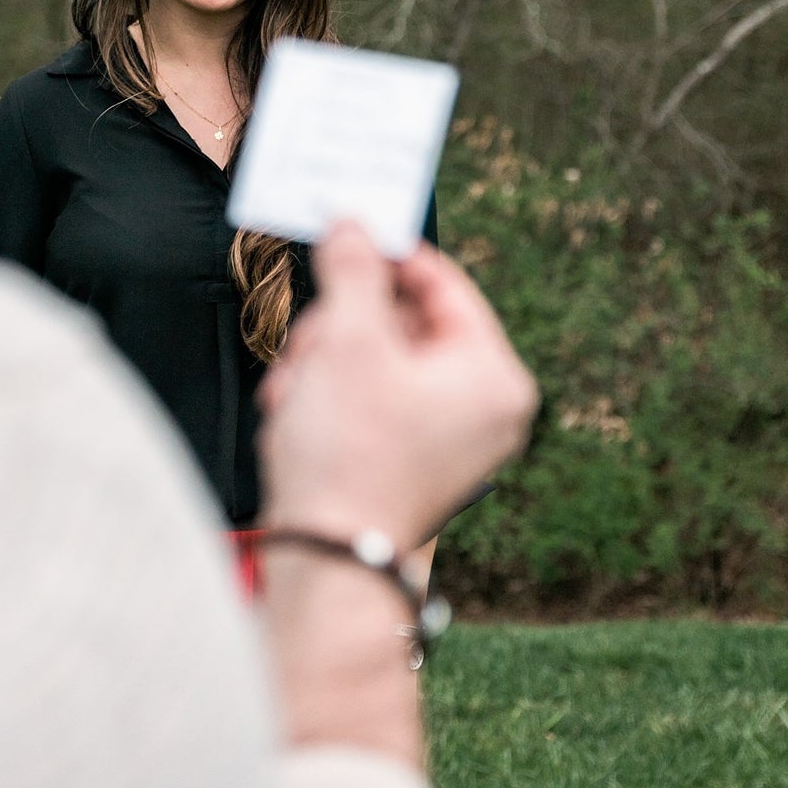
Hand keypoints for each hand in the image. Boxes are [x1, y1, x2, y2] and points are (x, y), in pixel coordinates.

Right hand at [258, 223, 537, 550]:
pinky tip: (295, 413)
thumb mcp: (348, 339)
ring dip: (322, 362)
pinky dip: (326, 397)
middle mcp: (484, 410)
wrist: (323, 563)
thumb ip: (352, 268)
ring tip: (295, 388)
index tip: (344, 233)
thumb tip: (351, 223)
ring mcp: (448, 442)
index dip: (388, 255)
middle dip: (340, 327)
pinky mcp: (409, 464)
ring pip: (374, 360)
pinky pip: (368, 401)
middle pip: (402, 323)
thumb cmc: (349, 455)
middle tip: (309, 342)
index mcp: (493, 377)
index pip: (444, 285)